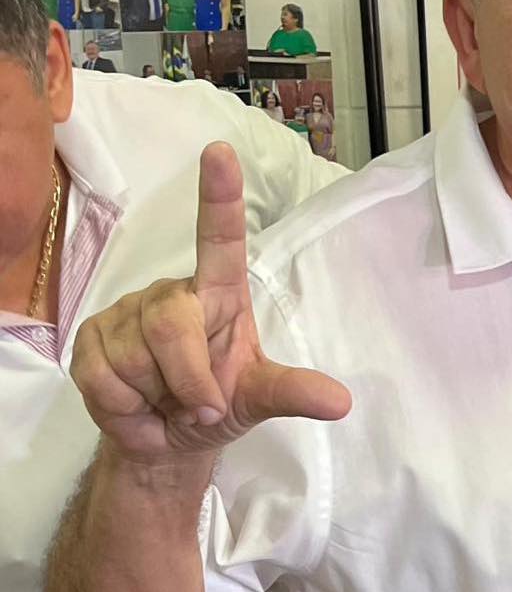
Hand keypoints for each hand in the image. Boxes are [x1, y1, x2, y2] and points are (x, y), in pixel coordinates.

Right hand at [72, 142, 350, 463]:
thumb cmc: (218, 403)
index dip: (220, 195)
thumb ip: (292, 393)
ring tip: (165, 400)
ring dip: (156, 397)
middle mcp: (173, 292)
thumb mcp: (259, 398)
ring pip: (133, 357)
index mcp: (221, 292)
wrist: (167, 440)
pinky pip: (102, 376)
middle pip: (169, 324)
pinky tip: (135, 405)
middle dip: (188, 379)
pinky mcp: (90, 339)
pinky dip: (123, 406)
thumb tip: (341, 402)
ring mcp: (128, 313)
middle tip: (202, 406)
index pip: (222, 237)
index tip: (221, 151)